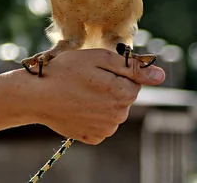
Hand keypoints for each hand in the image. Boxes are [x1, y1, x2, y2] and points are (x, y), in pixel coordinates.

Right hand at [28, 48, 165, 144]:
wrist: (36, 96)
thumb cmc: (65, 71)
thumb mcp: (99, 58)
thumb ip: (132, 67)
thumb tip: (161, 75)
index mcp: (122, 94)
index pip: (134, 82)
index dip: (117, 73)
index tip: (98, 71)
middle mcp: (118, 116)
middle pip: (125, 96)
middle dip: (111, 87)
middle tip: (87, 80)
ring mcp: (105, 129)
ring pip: (114, 110)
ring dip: (103, 101)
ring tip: (80, 93)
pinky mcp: (93, 137)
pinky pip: (102, 123)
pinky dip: (94, 115)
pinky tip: (78, 106)